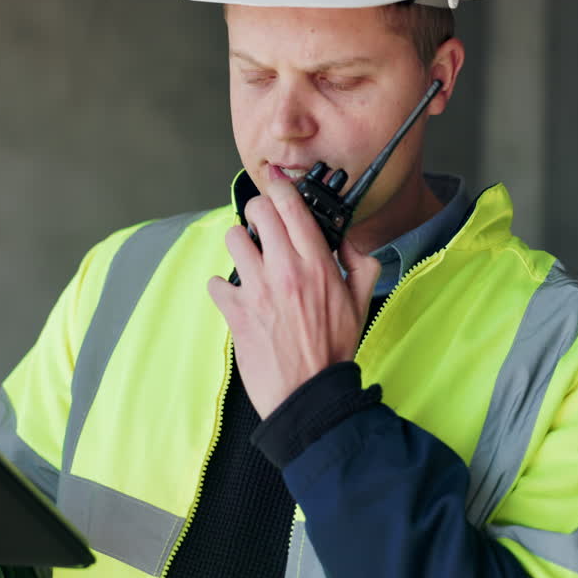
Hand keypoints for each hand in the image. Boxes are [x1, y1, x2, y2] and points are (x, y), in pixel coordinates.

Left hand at [207, 178, 380, 418]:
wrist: (309, 394)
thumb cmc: (333, 350)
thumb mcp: (361, 302)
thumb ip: (360, 263)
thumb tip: (347, 238)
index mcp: (317, 264)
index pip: (292, 206)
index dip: (281, 187)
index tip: (276, 183)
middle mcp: (285, 271)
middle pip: (259, 212)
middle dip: (259, 211)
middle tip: (264, 225)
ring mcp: (257, 290)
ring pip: (234, 239)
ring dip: (241, 245)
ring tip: (250, 261)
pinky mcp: (235, 312)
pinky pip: (217, 282)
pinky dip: (224, 287)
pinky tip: (237, 297)